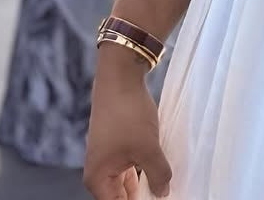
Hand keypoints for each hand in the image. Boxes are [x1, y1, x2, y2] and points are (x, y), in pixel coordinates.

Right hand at [84, 52, 171, 198]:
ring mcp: (108, 156)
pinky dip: (144, 168)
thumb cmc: (127, 114)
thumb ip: (158, 175)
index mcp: (98, 179)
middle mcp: (99, 171)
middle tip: (164, 194)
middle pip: (121, 196)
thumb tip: (164, 193)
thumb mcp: (148, 148)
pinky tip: (160, 169)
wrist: (120, 76)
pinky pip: (131, 164)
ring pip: (128, 180)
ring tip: (164, 185)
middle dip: (143, 196)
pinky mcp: (117, 143)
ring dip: (146, 182)